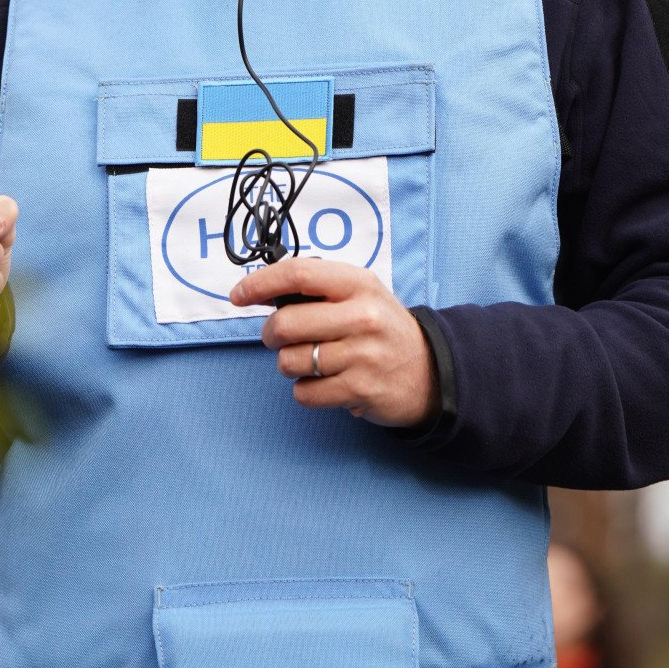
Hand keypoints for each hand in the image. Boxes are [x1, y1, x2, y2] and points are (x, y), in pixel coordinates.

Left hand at [230, 258, 439, 427]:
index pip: (298, 274)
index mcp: (358, 283)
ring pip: (290, 361)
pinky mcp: (359, 390)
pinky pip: (304, 393)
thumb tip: (262, 290)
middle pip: (286, 324)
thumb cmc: (382, 327)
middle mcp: (362, 316)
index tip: (238, 295)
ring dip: (290, 364)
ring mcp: (362, 355)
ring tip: (311, 360)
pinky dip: (305, 390)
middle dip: (270, 334)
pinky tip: (324, 382)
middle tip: (277, 337)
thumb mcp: (360, 293)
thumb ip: (318, 287)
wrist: (430, 372)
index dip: (261, 283)